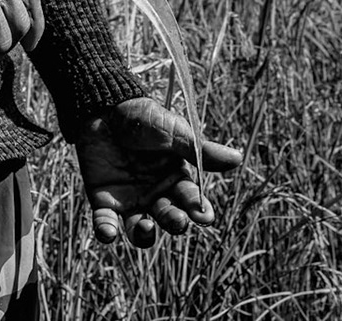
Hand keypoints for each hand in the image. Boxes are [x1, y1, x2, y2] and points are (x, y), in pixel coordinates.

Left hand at [70, 96, 241, 247]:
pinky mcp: (104, 201)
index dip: (199, 211)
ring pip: (140, 231)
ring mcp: (129, 200)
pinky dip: (106, 232)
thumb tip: (238, 158)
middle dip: (175, 223)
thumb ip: (201, 151)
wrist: (104, 107)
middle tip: (176, 219)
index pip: (192, 202)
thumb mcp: (174, 132)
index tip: (203, 216)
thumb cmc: (143, 117)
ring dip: (143, 236)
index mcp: (175, 179)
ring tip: (145, 226)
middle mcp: (155, 194)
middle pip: (169, 219)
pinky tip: (108, 232)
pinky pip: (106, 224)